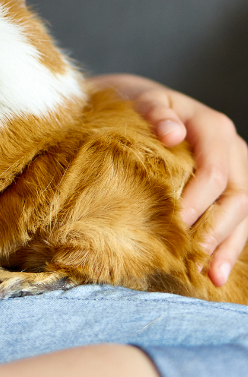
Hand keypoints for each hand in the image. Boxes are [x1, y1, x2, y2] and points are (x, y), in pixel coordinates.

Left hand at [91, 74, 247, 287]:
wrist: (143, 105)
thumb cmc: (139, 104)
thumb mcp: (143, 100)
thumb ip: (156, 113)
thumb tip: (171, 132)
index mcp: (213, 128)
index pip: (213, 172)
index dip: (197, 201)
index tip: (174, 224)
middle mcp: (231, 150)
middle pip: (235, 196)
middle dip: (215, 229)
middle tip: (192, 257)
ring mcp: (234, 169)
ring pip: (241, 213)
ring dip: (227, 246)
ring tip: (210, 276)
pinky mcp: (227, 187)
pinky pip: (235, 219)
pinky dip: (226, 246)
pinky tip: (214, 271)